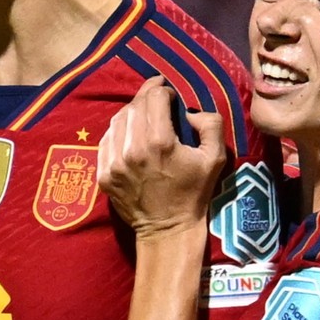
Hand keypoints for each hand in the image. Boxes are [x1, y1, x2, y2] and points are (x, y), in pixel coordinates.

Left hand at [97, 77, 225, 235]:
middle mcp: (133, 149)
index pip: (155, 98)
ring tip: (143, 112)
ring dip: (131, 111)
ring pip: (117, 120)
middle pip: (135, 106)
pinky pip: (106, 141)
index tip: (170, 94)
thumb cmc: (194, 192)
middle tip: (156, 95)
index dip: (163, 90)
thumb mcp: (216, 158)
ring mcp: (114, 163)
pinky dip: (118, 131)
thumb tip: (189, 111)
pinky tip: (129, 132)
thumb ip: (211, 124)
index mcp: (160, 142)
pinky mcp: (103, 174)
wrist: (168, 229)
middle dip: (147, 95)